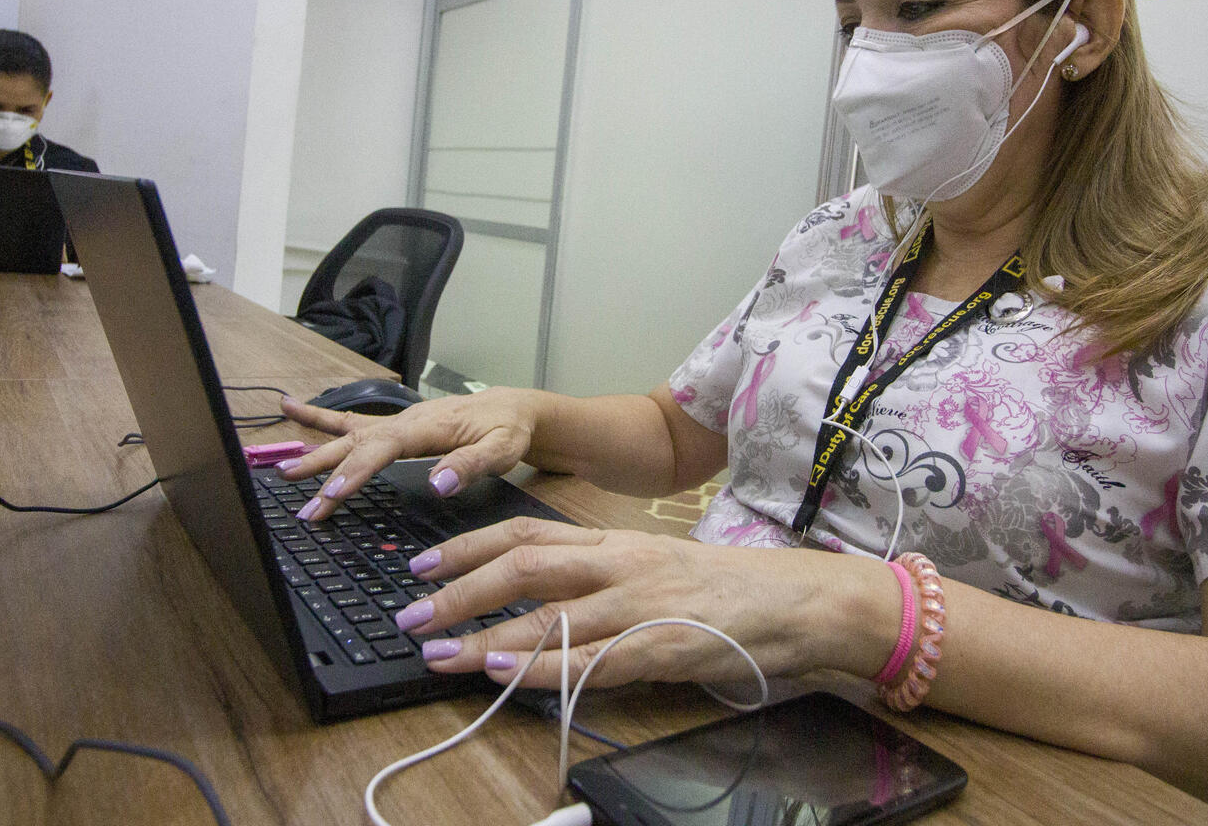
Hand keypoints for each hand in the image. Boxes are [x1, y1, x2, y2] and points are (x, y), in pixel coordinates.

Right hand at [278, 388, 540, 519]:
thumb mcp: (502, 449)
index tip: (333, 494)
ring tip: (285, 471)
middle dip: (328, 476)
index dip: (357, 471)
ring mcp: (396, 422)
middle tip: (305, 507)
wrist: (512, 408)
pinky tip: (291, 409)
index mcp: (428, 427)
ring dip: (317, 455)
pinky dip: (320, 417)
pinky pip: (351, 421)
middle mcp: (405, 421)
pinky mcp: (394, 427)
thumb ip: (470, 465)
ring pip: (347, 437)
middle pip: (358, 446)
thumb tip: (438, 484)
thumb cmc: (507, 430)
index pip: (384, 448)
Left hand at [392, 517, 900, 688]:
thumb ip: (600, 577)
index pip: (525, 532)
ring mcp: (636, 606)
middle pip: (520, 566)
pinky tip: (503, 674)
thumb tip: (540, 598)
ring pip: (544, 615)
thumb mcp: (654, 567)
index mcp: (614, 542)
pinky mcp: (657, 648)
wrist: (798, 602)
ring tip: (434, 652)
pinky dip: (541, 668)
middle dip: (457, 590)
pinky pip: (589, 660)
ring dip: (481, 636)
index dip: (467, 546)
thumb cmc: (727, 589)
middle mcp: (618, 565)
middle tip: (409, 612)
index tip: (422, 563)